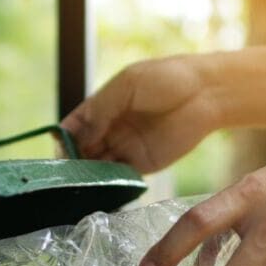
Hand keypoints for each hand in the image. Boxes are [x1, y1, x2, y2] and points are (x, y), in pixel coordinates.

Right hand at [60, 56, 216, 172]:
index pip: (74, 125)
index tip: (59, 148)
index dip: (64, 137)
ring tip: (80, 181)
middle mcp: (111, 128)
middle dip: (72, 160)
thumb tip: (78, 135)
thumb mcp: (128, 85)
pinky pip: (118, 176)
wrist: (207, 93)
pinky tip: (99, 186)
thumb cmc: (167, 78)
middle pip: (82, 149)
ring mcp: (125, 147)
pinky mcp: (142, 164)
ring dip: (87, 174)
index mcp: (104, 106)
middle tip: (67, 171)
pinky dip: (107, 183)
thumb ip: (102, 109)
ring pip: (97, 165)